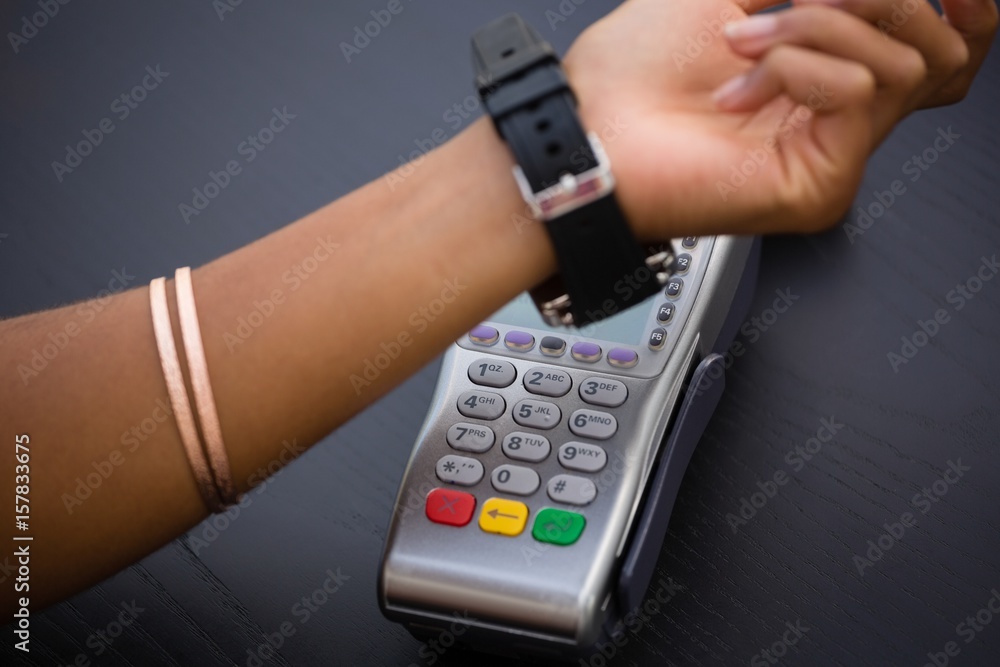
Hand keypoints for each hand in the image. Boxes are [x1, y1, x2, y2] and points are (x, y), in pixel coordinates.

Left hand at [562, 0, 996, 236]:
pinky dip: (799, 64)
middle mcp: (834, 118)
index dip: (959, 6)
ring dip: (813, 25)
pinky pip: (859, 93)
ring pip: (902, 63)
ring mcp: (831, 154)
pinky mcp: (820, 183)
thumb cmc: (631, 73)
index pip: (933, 46)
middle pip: (934, 48)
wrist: (586, 127)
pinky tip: (742, 83)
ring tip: (740, 45)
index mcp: (821, 76)